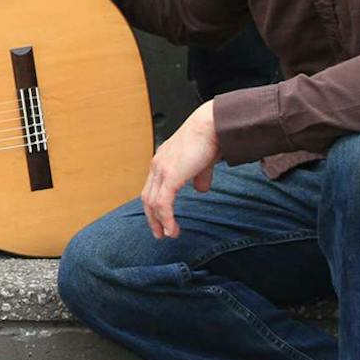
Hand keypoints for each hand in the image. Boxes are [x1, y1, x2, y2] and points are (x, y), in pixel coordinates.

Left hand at [141, 100, 219, 238]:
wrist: (212, 125)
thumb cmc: (210, 139)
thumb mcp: (202, 162)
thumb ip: (199, 176)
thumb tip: (201, 189)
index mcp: (163, 160)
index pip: (152, 187)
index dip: (155, 205)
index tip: (161, 219)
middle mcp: (158, 164)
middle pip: (148, 197)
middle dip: (153, 217)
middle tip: (160, 233)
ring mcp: (161, 170)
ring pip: (153, 202)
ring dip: (160, 221)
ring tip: (168, 234)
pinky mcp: (170, 176)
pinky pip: (163, 203)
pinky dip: (166, 218)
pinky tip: (172, 228)